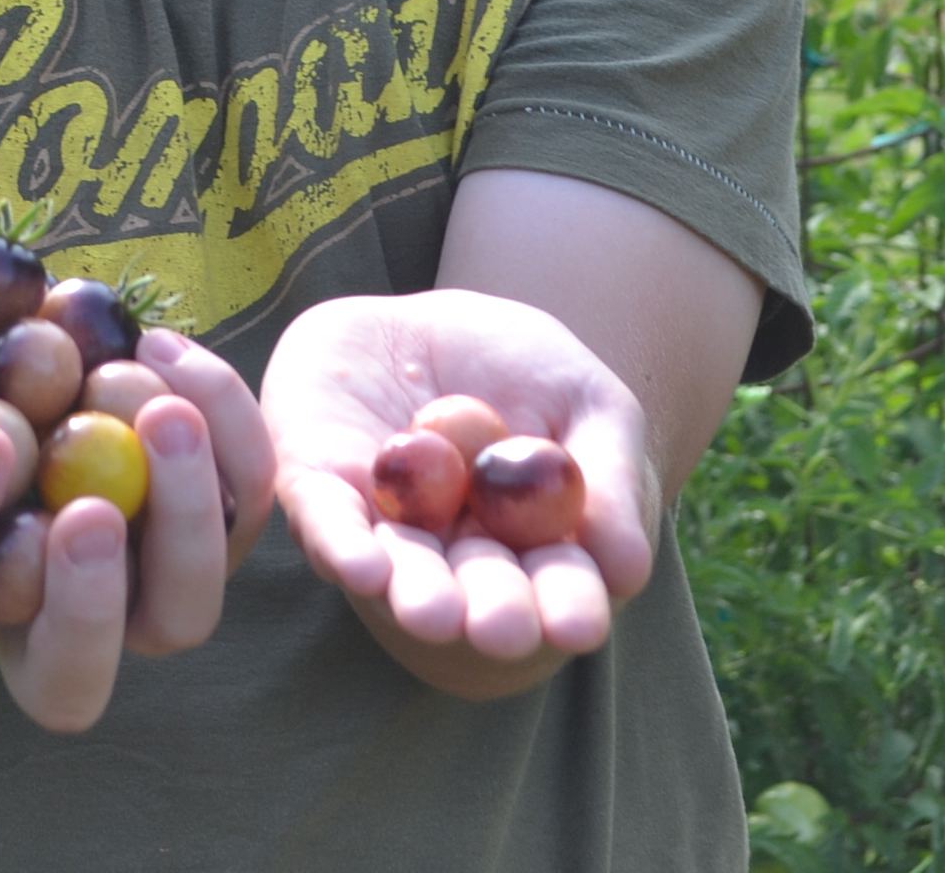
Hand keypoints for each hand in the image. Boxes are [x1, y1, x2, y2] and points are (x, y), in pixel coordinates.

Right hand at [0, 325, 271, 732]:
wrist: (3, 370)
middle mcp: (39, 619)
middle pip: (70, 674)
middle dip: (84, 598)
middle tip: (90, 504)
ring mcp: (135, 589)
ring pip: (178, 616)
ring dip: (180, 520)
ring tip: (163, 413)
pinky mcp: (210, 529)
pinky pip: (241, 502)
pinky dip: (224, 430)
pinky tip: (168, 351)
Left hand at [263, 290, 658, 683]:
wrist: (418, 314)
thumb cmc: (520, 367)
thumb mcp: (586, 400)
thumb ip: (608, 476)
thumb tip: (627, 570)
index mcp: (527, 547)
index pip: (554, 585)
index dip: (566, 606)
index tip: (580, 626)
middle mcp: (454, 554)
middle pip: (475, 592)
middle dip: (490, 611)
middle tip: (501, 630)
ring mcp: (386, 526)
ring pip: (401, 570)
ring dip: (417, 594)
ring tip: (434, 615)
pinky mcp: (317, 487)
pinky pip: (326, 522)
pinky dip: (342, 545)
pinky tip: (363, 568)